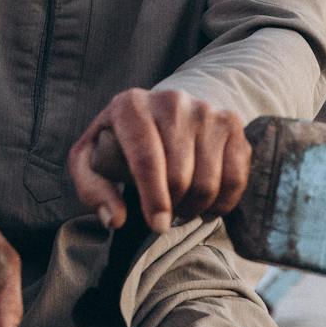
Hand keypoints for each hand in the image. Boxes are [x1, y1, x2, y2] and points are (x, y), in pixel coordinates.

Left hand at [67, 88, 250, 233]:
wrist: (160, 112)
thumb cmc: (121, 143)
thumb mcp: (89, 161)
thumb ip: (92, 190)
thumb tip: (116, 219)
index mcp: (130, 105)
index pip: (146, 158)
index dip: (153, 198)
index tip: (157, 226)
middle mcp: (171, 101)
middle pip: (179, 174)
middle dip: (173, 206)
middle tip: (166, 216)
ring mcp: (205, 110)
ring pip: (209, 179)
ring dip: (196, 206)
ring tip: (182, 206)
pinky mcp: (230, 122)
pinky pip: (236, 175)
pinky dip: (223, 201)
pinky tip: (208, 204)